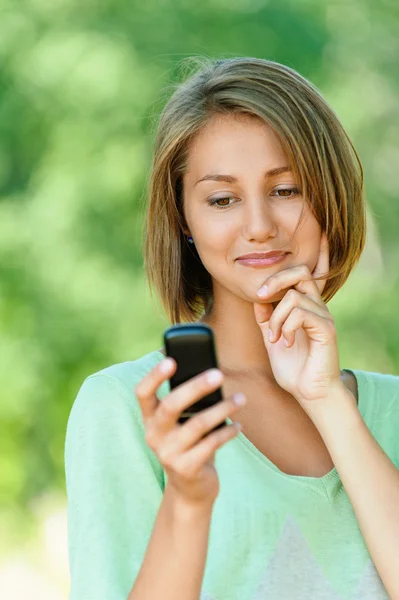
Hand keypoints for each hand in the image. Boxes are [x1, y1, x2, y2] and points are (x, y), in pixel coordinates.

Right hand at [135, 360, 243, 506]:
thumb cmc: (190, 442)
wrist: (191, 488)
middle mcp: (154, 435)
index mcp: (150, 418)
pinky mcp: (186, 468)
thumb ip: (190, 401)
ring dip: (223, 408)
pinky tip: (239, 425)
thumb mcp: (183, 422)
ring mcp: (168, 453)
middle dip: (196, 387)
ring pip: (197, 424)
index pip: (143, 393)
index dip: (154, 376)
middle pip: (171, 405)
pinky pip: (211, 444)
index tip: (171, 360)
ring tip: (241, 399)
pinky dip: (228, 432)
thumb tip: (212, 372)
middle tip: (219, 374)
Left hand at [253, 232, 344, 415]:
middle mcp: (317, 306)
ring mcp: (323, 316)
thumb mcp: (273, 337)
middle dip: (275, 279)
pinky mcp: (326, 329)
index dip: (310, 255)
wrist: (309, 393)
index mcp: (305, 305)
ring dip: (275, 317)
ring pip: (294, 295)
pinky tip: (283, 344)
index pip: (308, 273)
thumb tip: (258, 298)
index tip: (311, 240)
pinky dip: (284, 327)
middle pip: (299, 272)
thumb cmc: (293, 367)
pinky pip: (300, 313)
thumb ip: (267, 317)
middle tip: (260, 296)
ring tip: (273, 337)